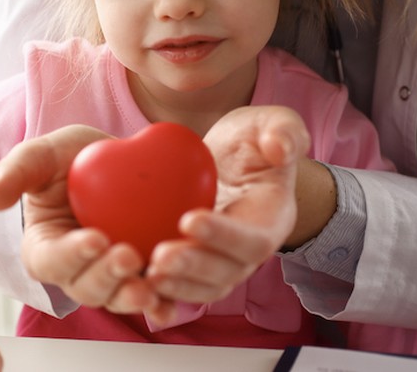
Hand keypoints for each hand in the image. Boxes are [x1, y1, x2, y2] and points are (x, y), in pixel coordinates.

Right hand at [0, 125, 169, 319]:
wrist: (114, 160)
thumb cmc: (70, 159)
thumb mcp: (43, 155)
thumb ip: (15, 171)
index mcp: (45, 246)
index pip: (51, 260)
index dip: (70, 254)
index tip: (93, 238)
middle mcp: (75, 269)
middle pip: (85, 287)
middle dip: (105, 277)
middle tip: (126, 254)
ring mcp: (109, 276)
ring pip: (115, 297)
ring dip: (130, 296)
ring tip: (148, 284)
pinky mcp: (140, 274)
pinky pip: (149, 296)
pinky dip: (159, 304)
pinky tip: (169, 302)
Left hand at [145, 106, 309, 306]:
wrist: (231, 161)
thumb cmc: (253, 141)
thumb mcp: (273, 123)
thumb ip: (284, 131)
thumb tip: (280, 148)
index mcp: (270, 219)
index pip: (253, 238)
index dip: (223, 235)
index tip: (189, 219)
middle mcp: (248, 250)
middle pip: (227, 272)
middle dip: (194, 267)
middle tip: (160, 257)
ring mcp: (222, 262)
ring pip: (203, 287)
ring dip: (176, 285)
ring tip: (145, 272)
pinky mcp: (196, 264)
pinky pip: (181, 285)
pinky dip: (160, 292)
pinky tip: (132, 283)